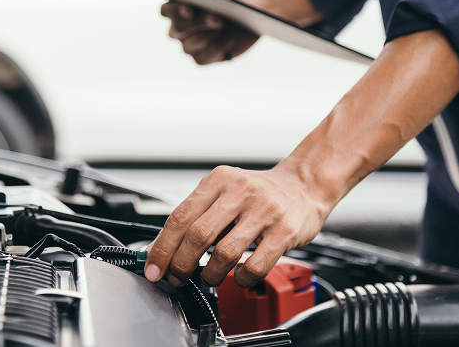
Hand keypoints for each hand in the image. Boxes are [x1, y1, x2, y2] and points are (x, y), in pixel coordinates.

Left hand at [143, 164, 330, 287]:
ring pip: (224, 253)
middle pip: (197, 235)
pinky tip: (239, 275)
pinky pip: (255, 265)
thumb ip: (195, 215)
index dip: (162, 247)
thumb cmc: (259, 193)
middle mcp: (240, 191)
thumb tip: (160, 248)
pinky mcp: (284, 231)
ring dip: (210, 274)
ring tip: (209, 277)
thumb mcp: (224, 192)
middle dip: (180, 264)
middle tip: (176, 277)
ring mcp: (264, 211)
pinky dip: (241, 278)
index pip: (180, 216)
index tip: (153, 267)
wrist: (305, 184)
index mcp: (219, 180)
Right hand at [160, 0, 259, 64]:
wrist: (250, 17)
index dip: (174, 11)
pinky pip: (202, 57)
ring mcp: (188, 45)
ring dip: (210, 36)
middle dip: (197, 24)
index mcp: (179, 7)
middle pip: (177, 30)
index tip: (190, 10)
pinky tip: (230, 39)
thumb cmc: (232, 0)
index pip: (166, 10)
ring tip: (226, 27)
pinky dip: (219, 47)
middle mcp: (179, 29)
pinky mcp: (200, 58)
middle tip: (218, 19)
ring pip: (190, 45)